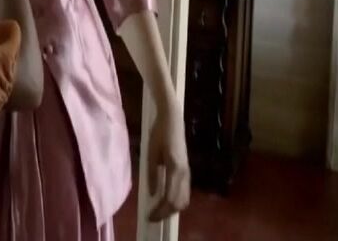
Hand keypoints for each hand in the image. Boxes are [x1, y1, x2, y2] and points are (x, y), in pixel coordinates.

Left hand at [146, 101, 189, 221]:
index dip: (160, 211)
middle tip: (152, 217)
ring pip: (184, 199)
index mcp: (175, 170)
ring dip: (172, 208)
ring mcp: (188, 172)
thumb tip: (153, 193)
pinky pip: (185, 192)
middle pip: (179, 203)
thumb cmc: (159, 133)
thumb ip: (152, 174)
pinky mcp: (187, 170)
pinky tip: (166, 200)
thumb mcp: (151, 153)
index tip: (149, 217)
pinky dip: (177, 201)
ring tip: (158, 211)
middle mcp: (185, 174)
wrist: (172, 119)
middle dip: (166, 213)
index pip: (170, 199)